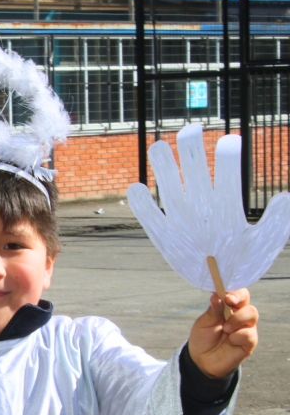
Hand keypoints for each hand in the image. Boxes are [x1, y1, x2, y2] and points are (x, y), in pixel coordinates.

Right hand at [127, 124, 289, 291]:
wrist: (221, 284)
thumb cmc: (246, 262)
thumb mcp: (266, 243)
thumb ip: (278, 222)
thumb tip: (284, 197)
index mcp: (227, 202)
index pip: (226, 167)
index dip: (227, 151)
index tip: (230, 144)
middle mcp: (202, 203)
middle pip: (193, 163)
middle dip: (189, 142)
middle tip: (191, 130)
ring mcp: (180, 217)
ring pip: (167, 180)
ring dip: (161, 160)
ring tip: (159, 147)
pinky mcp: (163, 234)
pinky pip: (146, 213)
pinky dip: (139, 200)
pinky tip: (139, 189)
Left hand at [188, 288, 257, 378]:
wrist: (202, 361)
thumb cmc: (202, 339)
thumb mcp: (203, 323)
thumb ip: (212, 311)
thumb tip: (216, 295)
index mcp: (228, 308)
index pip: (239, 295)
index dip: (236, 292)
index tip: (227, 296)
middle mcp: (240, 316)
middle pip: (248, 302)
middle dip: (239, 301)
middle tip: (228, 303)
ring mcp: (246, 328)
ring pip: (252, 314)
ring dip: (237, 319)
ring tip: (225, 329)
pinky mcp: (250, 342)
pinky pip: (249, 333)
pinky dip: (238, 336)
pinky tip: (230, 340)